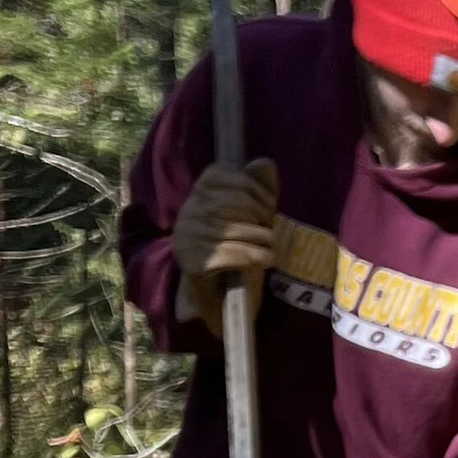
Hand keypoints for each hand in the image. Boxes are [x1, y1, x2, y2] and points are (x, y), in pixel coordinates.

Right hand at [174, 158, 278, 332]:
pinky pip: (233, 253)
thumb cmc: (238, 247)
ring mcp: (187, 235)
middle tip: (269, 233)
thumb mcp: (252, 215)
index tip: (267, 210)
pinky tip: (265, 260)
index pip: (235, 177)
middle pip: (239, 202)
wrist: (219, 293)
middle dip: (263, 217)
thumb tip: (264, 163)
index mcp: (200, 189)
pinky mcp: (192, 261)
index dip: (260, 193)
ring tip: (269, 248)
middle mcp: (188, 209)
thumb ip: (260, 188)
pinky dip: (256, 257)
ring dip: (264, 240)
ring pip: (238, 229)